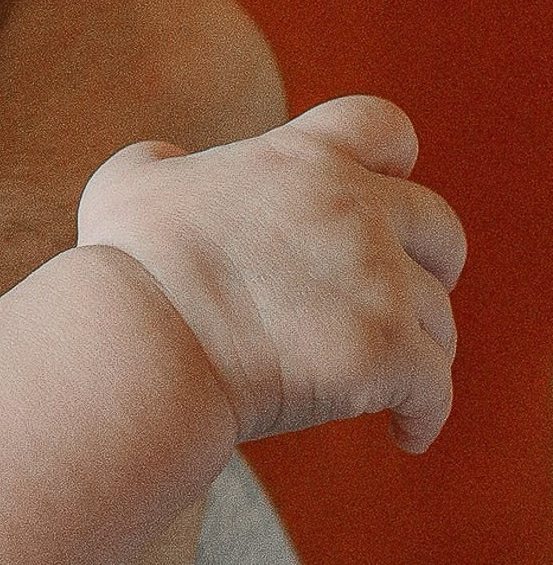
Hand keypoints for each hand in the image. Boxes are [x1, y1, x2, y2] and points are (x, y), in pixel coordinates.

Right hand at [76, 94, 465, 452]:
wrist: (139, 341)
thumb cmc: (126, 268)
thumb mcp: (128, 184)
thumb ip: (164, 161)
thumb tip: (172, 164)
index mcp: (303, 161)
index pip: (384, 129)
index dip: (393, 162)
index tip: (386, 192)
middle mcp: (356, 210)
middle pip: (438, 228)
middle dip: (431, 261)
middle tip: (402, 298)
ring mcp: (379, 282)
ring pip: (438, 316)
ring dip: (419, 345)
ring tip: (390, 382)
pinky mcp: (386, 354)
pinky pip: (434, 388)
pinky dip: (425, 413)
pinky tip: (406, 434)